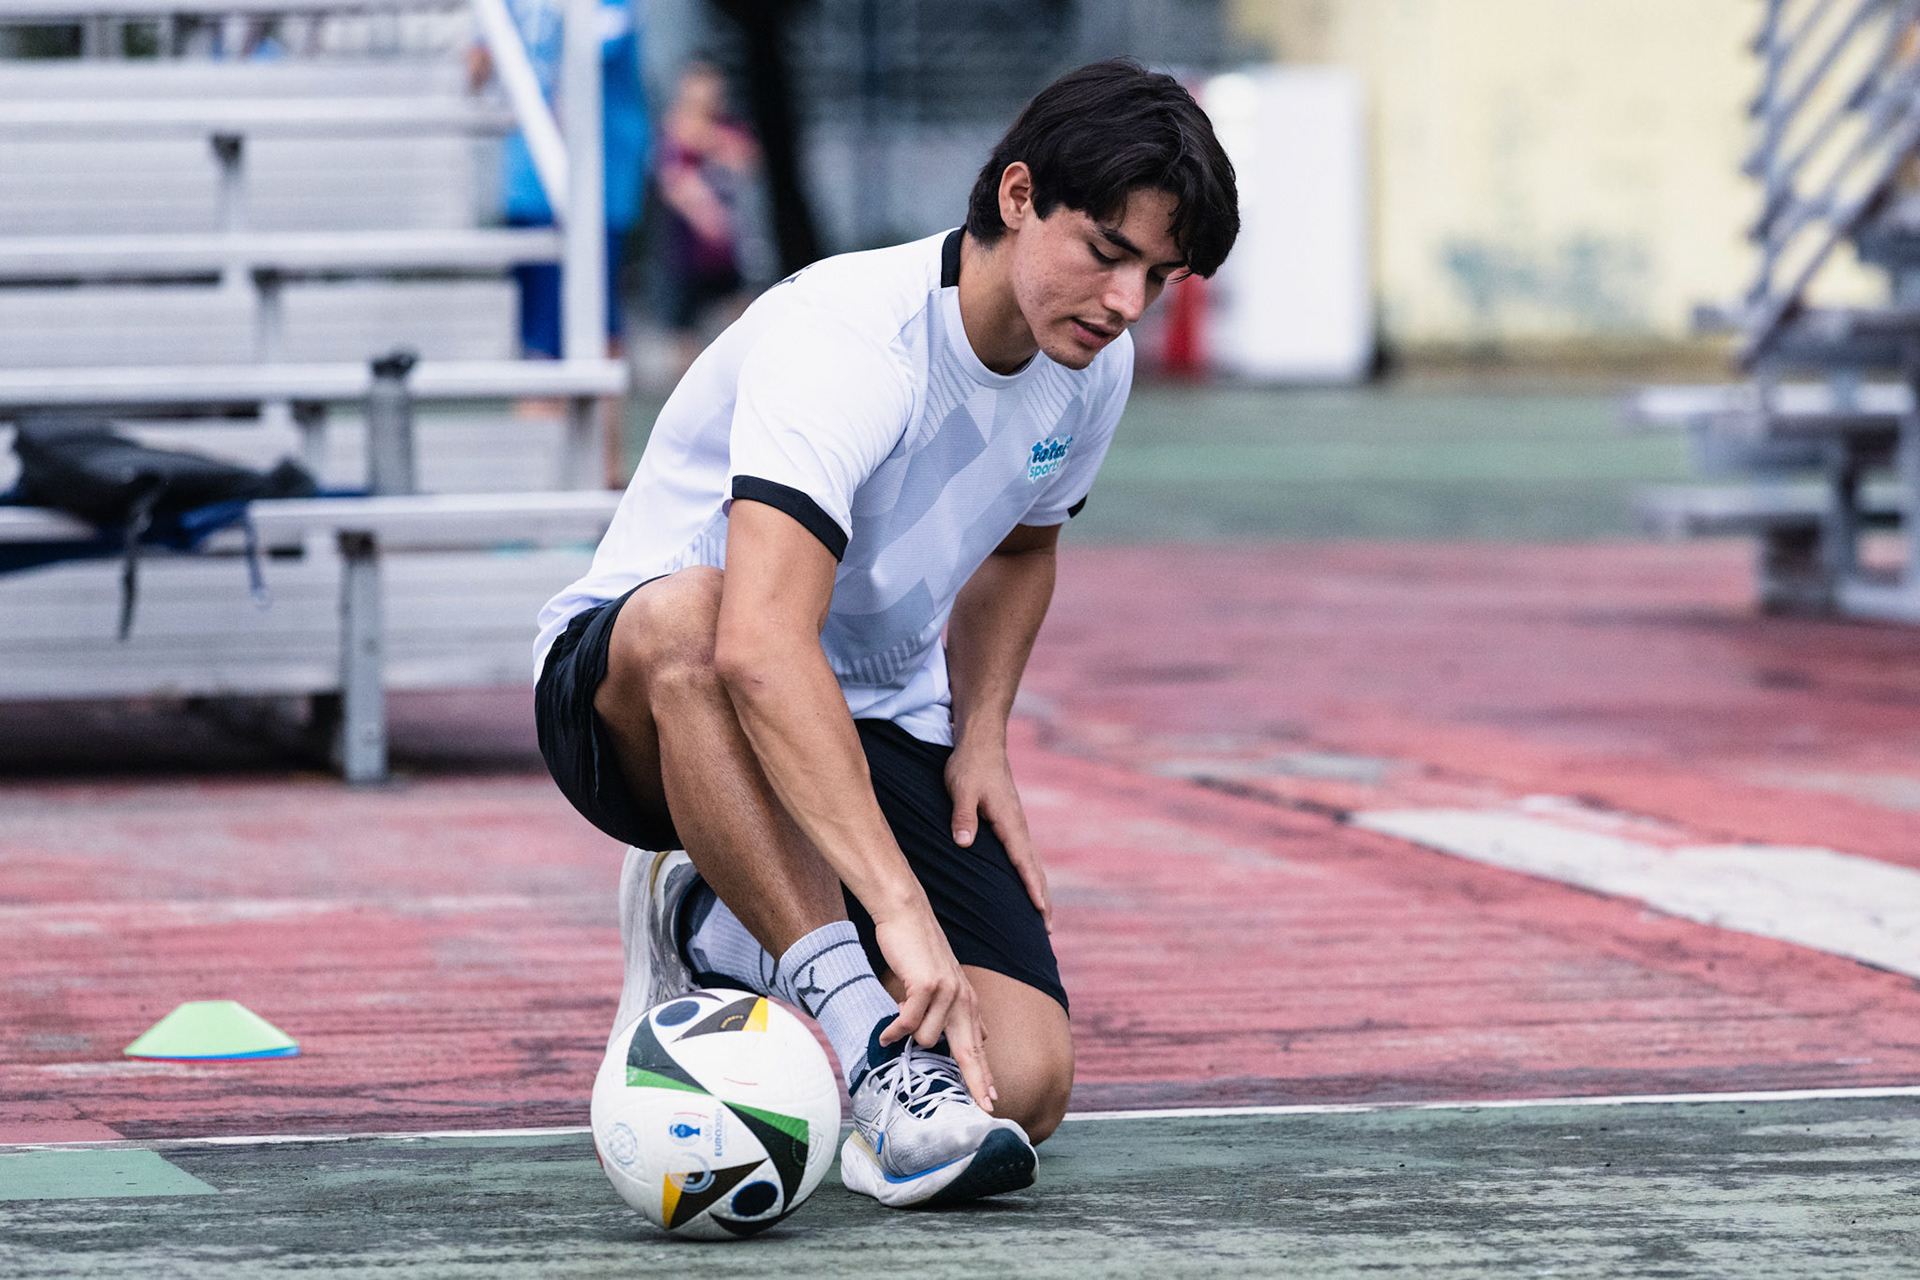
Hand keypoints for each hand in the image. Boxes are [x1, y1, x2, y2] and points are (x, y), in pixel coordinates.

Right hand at [870, 902, 996, 1110]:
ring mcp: (947, 992)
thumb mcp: (945, 981)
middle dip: (976, 1082)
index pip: (978, 1047)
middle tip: (984, 1108)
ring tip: (898, 1020)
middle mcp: (963, 1000)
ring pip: (927, 1039)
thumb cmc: (919, 949)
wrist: (907, 914)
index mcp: (967, 1002)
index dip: (984, 1076)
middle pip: (971, 1052)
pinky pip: (909, 1023)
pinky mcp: (927, 985)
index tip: (992, 1102)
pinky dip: (895, 1030)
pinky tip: (885, 1034)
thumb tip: (975, 1036)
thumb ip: (957, 1009)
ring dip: (908, 1035)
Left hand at [946, 742, 1050, 931]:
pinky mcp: (1009, 821)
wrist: (981, 742)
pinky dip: (1030, 873)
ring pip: (1031, 862)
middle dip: (1042, 899)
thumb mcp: (961, 790)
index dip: (1031, 888)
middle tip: (1048, 929)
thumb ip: (962, 816)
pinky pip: (1023, 853)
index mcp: (1008, 822)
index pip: (1023, 861)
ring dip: (1038, 888)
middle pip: (1034, 868)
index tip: (1040, 912)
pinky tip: (1026, 882)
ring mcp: (1015, 824)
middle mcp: (1017, 826)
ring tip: (1042, 915)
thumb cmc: (969, 766)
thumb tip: (964, 842)